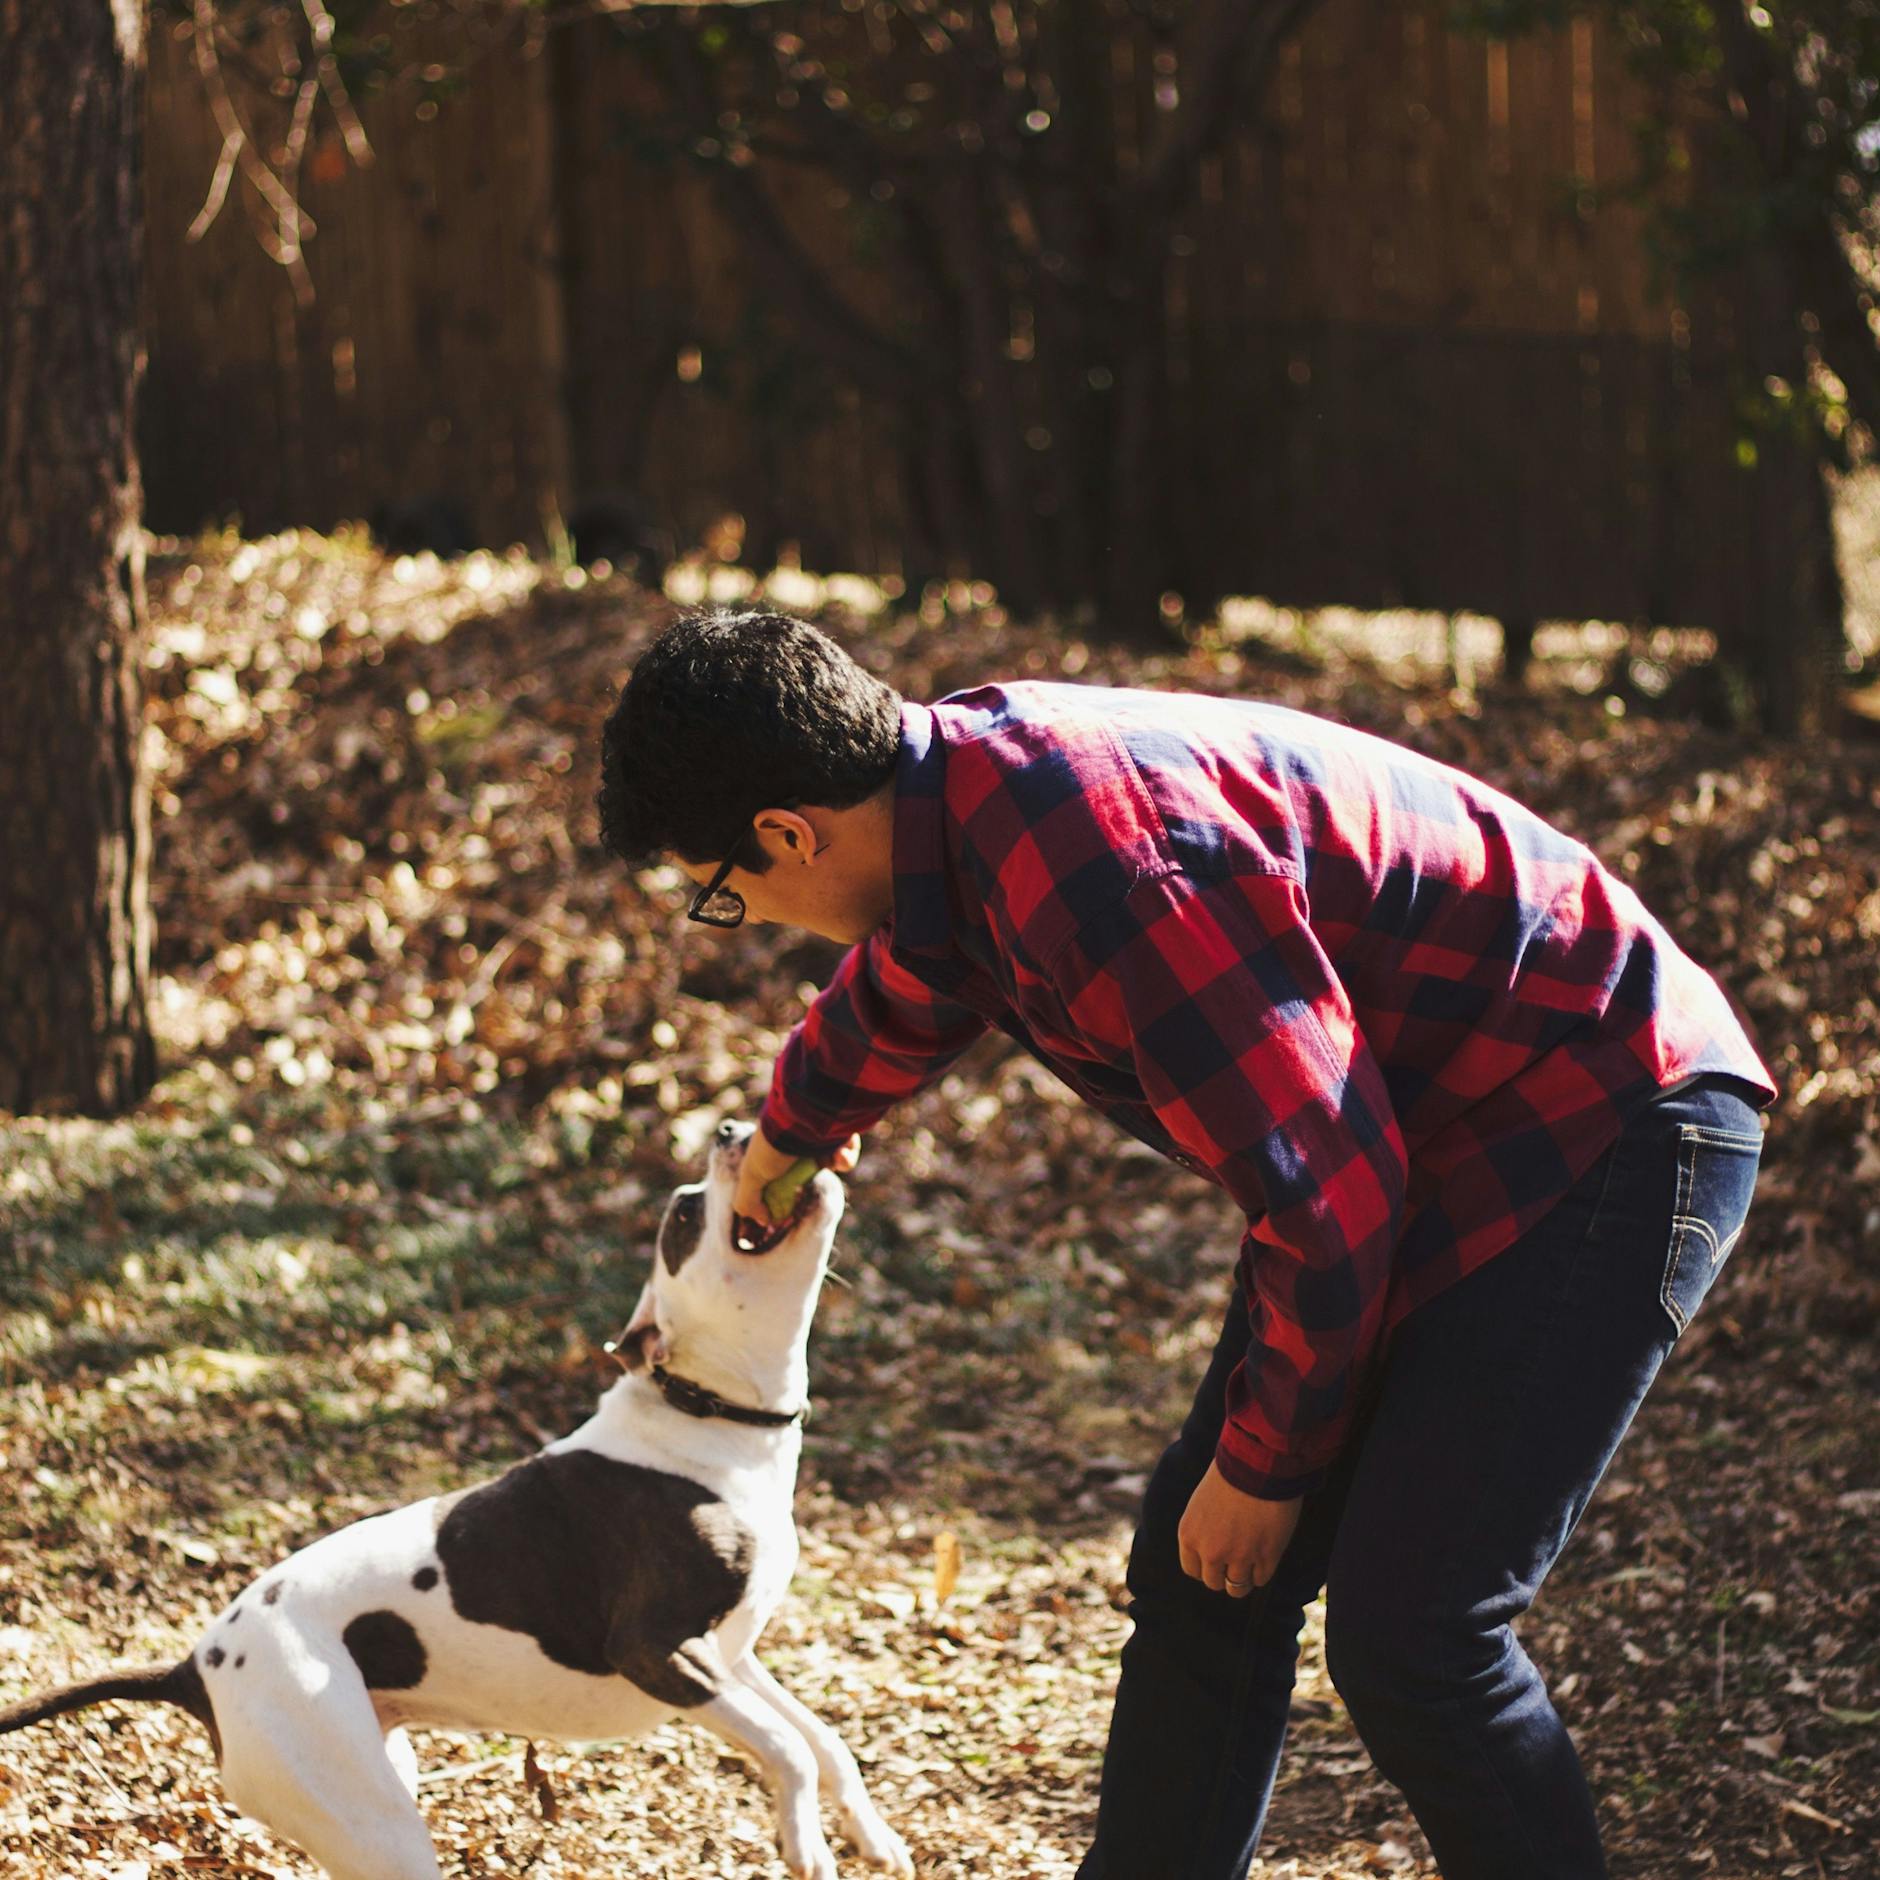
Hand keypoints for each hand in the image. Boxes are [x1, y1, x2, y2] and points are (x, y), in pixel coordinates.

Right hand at [733, 1126, 862, 1228]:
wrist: (807, 1115)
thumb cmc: (777, 1145)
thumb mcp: (751, 1177)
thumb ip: (749, 1201)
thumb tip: (764, 1220)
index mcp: (775, 1147)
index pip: (780, 1174)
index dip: (785, 1191)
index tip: (790, 1203)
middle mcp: (797, 1138)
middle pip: (807, 1169)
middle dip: (810, 1179)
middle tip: (812, 1184)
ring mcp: (819, 1134)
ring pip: (829, 1161)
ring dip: (834, 1164)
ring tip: (832, 1160)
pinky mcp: (840, 1130)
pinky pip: (848, 1150)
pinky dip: (846, 1156)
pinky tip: (840, 1154)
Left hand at [1178, 1462, 1300, 1597]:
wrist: (1256, 1462)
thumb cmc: (1229, 1474)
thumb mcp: (1201, 1502)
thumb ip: (1202, 1530)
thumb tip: (1210, 1551)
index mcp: (1189, 1534)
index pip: (1192, 1570)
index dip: (1205, 1567)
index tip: (1216, 1560)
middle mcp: (1210, 1550)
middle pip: (1214, 1582)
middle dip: (1224, 1573)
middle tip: (1235, 1560)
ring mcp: (1239, 1556)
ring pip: (1237, 1587)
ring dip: (1244, 1577)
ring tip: (1252, 1562)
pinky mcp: (1266, 1556)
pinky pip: (1261, 1579)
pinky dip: (1262, 1571)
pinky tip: (1265, 1555)